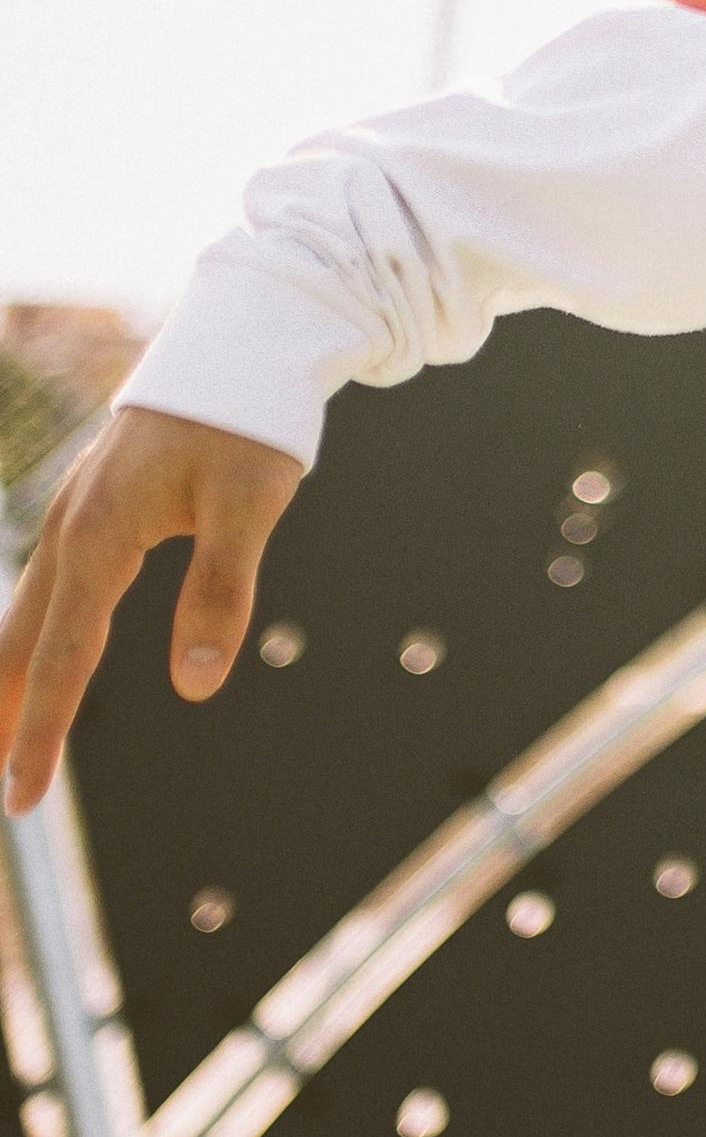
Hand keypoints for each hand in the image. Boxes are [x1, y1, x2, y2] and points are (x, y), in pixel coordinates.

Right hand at [0, 408, 301, 812]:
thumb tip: (195, 687)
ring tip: (5, 729)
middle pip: (21, 641)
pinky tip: (42, 647)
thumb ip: (221, 593)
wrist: (242, 336)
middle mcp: (71, 526)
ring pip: (26, 610)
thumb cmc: (247, 417)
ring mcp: (74, 510)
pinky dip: (32, 630)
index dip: (41, 734)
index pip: (63, 659)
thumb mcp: (250, 504)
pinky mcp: (91, 500)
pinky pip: (46, 581)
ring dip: (12, 673)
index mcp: (99, 536)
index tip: (21, 801)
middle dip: (5, 713)